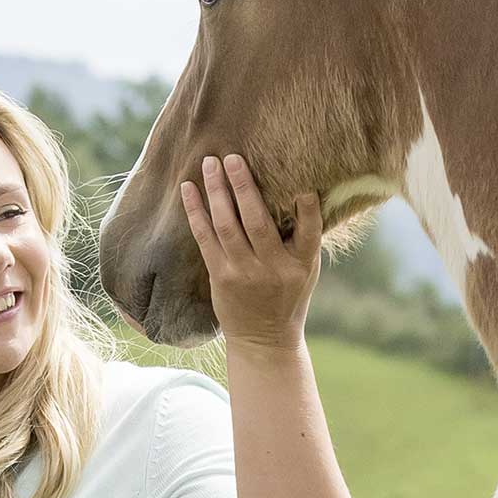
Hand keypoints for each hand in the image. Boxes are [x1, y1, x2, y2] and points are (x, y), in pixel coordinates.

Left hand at [179, 153, 321, 350]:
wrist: (264, 340)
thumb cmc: (288, 297)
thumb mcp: (306, 270)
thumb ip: (303, 237)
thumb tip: (297, 191)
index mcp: (301, 264)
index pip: (309, 232)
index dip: (307, 208)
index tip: (303, 186)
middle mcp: (272, 268)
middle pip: (257, 221)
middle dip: (243, 186)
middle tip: (232, 157)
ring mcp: (244, 273)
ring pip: (227, 225)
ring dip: (216, 191)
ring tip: (210, 163)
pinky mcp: (220, 276)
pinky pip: (205, 238)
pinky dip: (196, 211)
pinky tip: (188, 189)